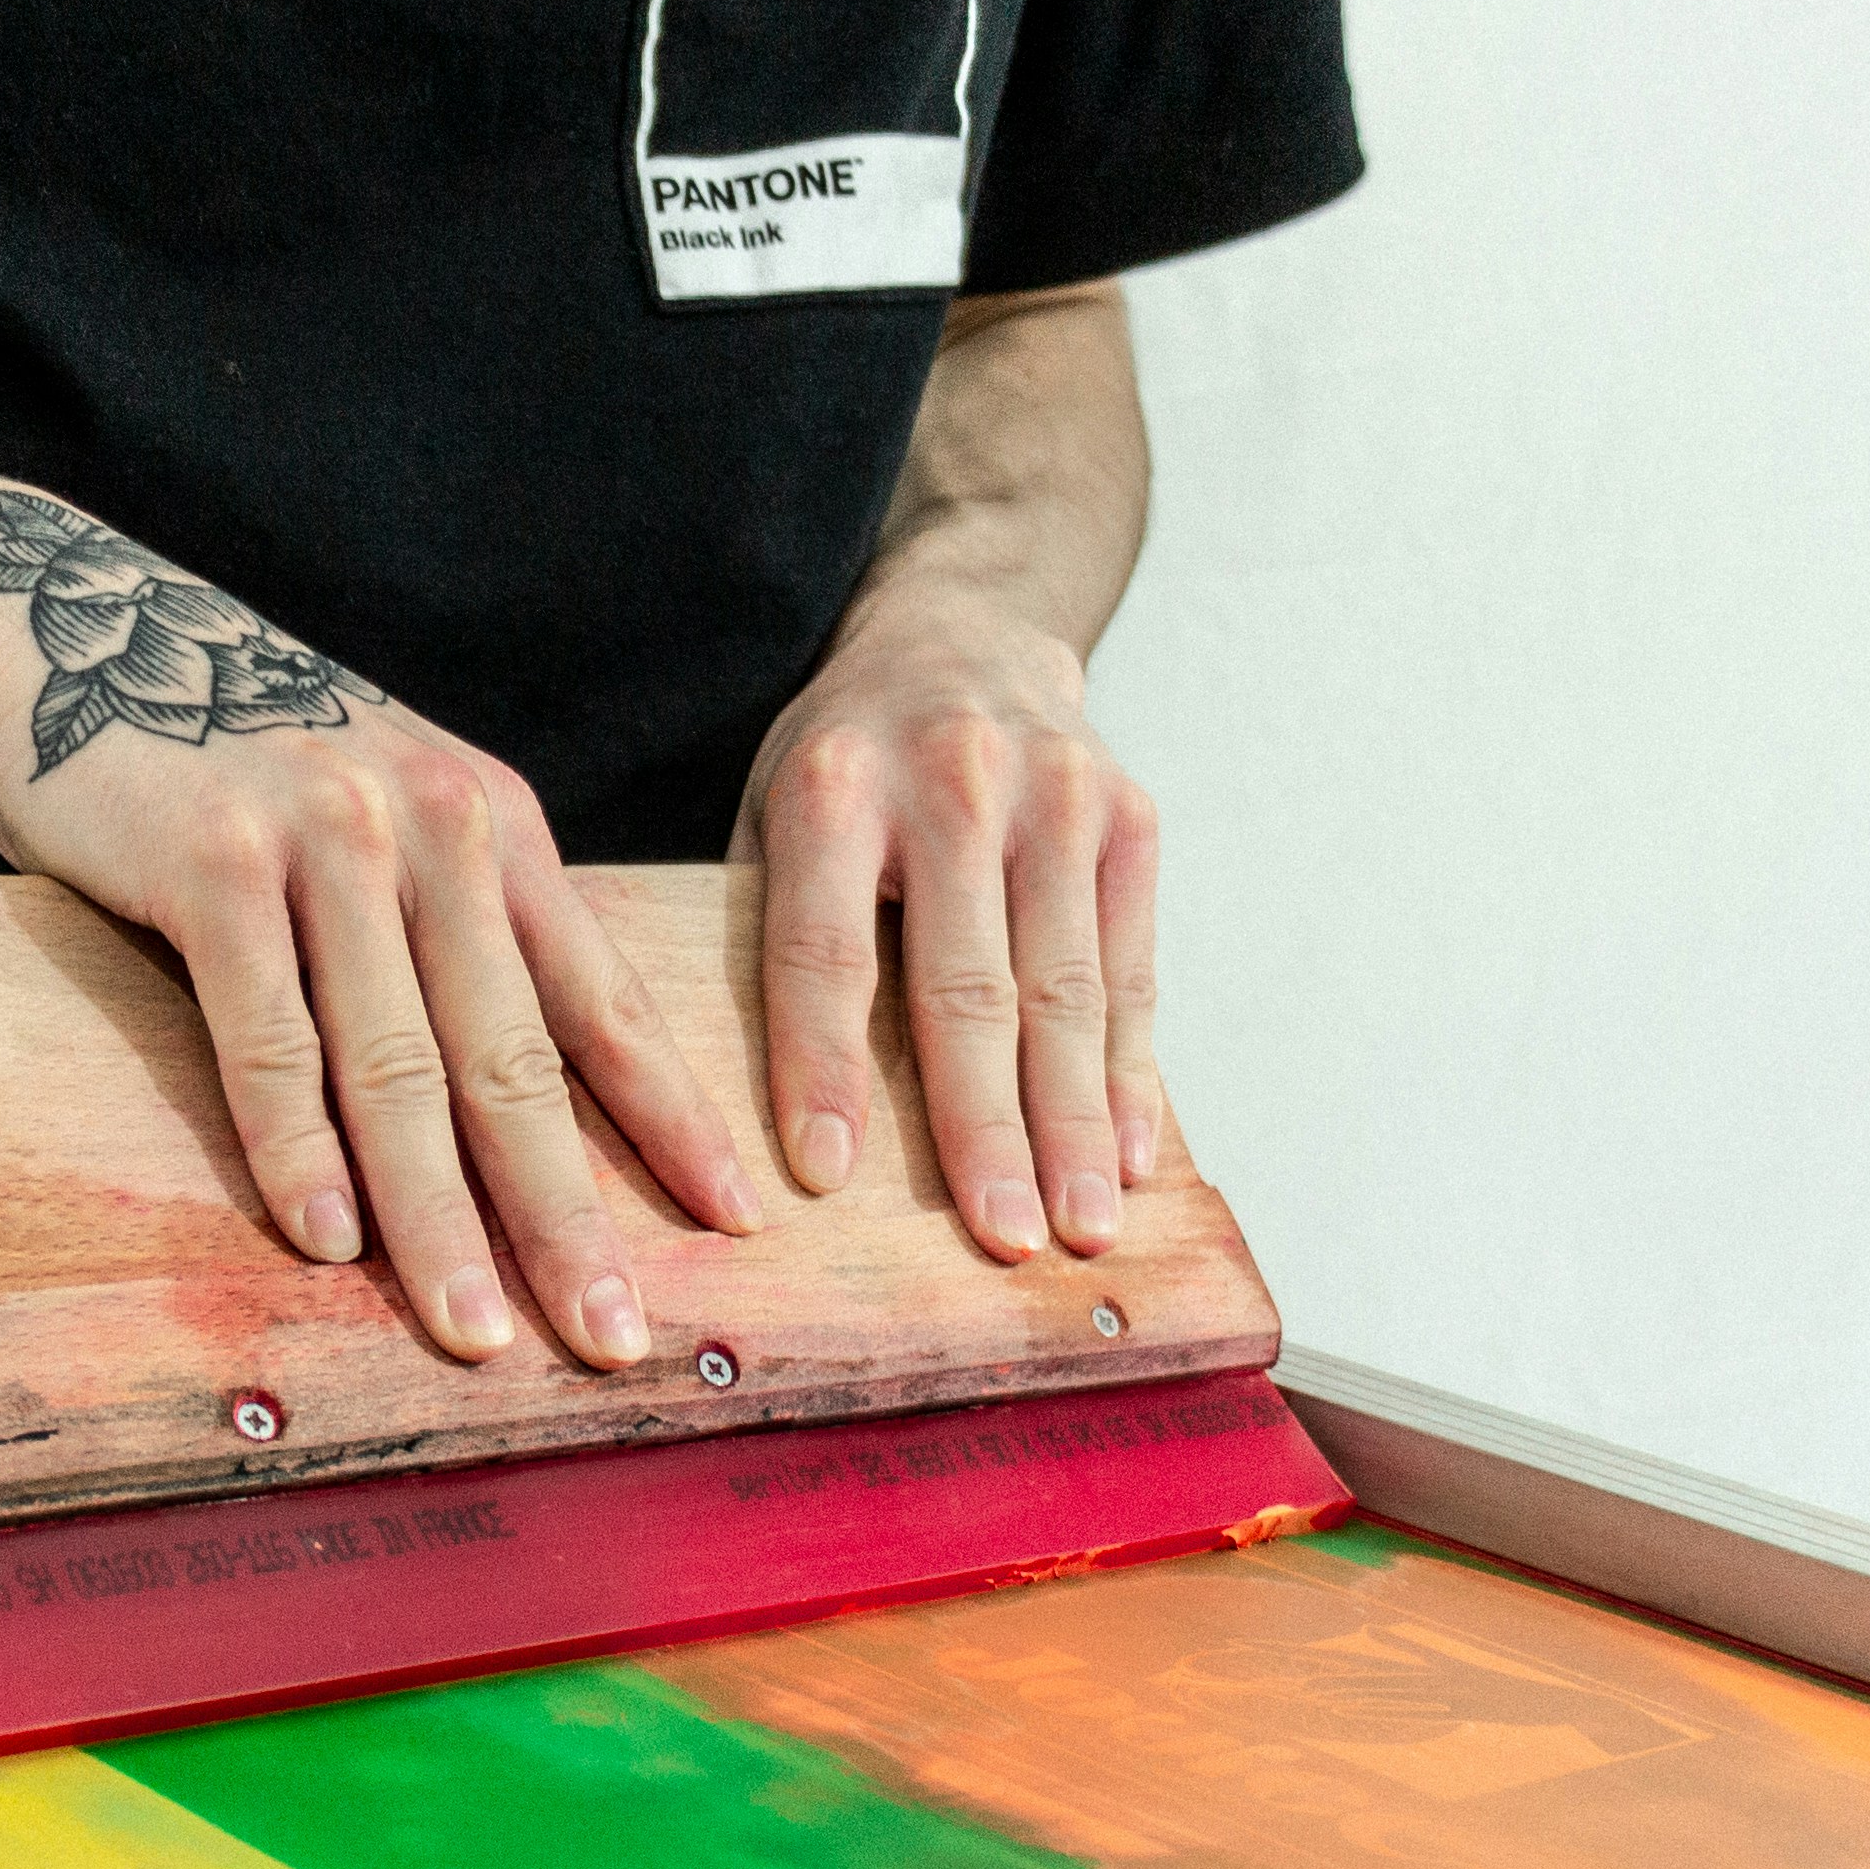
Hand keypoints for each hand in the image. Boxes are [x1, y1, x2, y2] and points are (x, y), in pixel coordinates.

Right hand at [0, 661, 765, 1369]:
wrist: (82, 635)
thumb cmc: (247, 761)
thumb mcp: (394, 814)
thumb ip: (465, 928)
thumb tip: (536, 1101)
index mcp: (496, 826)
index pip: (606, 1000)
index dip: (673, 1120)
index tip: (738, 1224)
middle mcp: (433, 828)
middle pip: (515, 1061)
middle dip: (568, 1215)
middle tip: (614, 1339)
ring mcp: (326, 840)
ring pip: (399, 1067)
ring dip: (439, 1219)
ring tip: (474, 1333)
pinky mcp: (212, 860)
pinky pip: (267, 1034)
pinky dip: (295, 1148)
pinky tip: (325, 1241)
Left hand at [740, 589, 1161, 1261]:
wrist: (968, 627)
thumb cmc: (850, 756)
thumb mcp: (775, 808)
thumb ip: (768, 930)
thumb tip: (738, 1111)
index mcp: (835, 785)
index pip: (824, 947)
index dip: (823, 1064)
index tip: (824, 1175)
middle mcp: (953, 780)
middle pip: (967, 986)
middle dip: (984, 1127)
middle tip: (1000, 1241)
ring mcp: (1057, 795)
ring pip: (1065, 990)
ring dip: (1074, 1124)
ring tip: (1079, 1229)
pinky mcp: (1131, 818)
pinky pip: (1131, 970)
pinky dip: (1129, 1073)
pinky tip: (1128, 1157)